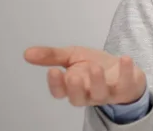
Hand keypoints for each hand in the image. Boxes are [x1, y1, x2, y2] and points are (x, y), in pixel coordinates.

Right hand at [23, 46, 145, 106]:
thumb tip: (26, 53)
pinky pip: (126, 84)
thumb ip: (52, 56)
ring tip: (95, 66)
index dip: (56, 84)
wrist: (122, 67)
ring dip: (97, 81)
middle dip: (75, 88)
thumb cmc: (93, 64)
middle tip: (73, 75)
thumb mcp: (72, 56)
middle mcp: (88, 93)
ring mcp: (107, 93)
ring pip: (100, 94)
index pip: (60, 92)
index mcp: (72, 86)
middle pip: (78, 99)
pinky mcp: (125, 88)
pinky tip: (124, 59)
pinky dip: (126, 71)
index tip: (53, 70)